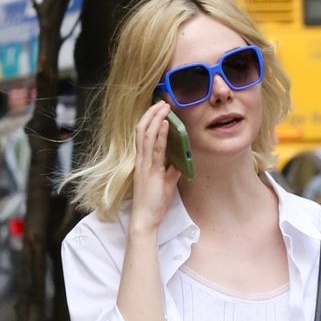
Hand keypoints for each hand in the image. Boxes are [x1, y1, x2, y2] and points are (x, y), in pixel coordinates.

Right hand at [130, 100, 180, 231]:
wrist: (145, 219)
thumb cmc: (153, 203)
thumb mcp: (165, 184)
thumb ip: (171, 172)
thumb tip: (179, 163)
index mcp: (143, 162)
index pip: (143, 135)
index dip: (149, 120)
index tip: (158, 109)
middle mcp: (141, 160)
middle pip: (142, 130)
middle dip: (152, 114)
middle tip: (161, 101)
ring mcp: (144, 165)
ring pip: (146, 135)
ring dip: (156, 119)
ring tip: (164, 106)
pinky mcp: (151, 171)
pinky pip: (155, 149)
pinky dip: (160, 134)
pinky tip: (166, 124)